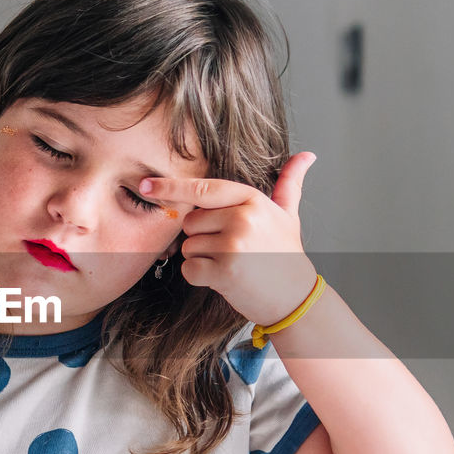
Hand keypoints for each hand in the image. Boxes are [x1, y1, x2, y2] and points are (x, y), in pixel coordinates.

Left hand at [141, 152, 317, 324]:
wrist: (296, 298)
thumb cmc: (286, 255)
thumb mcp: (288, 215)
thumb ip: (290, 184)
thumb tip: (307, 155)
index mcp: (252, 200)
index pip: (203, 189)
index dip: (171, 187)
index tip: (146, 185)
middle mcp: (242, 218)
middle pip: (190, 222)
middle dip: (201, 237)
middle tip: (230, 249)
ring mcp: (233, 245)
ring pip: (188, 247)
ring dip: (202, 259)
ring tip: (232, 264)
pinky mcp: (224, 272)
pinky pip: (189, 269)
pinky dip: (200, 277)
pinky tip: (224, 279)